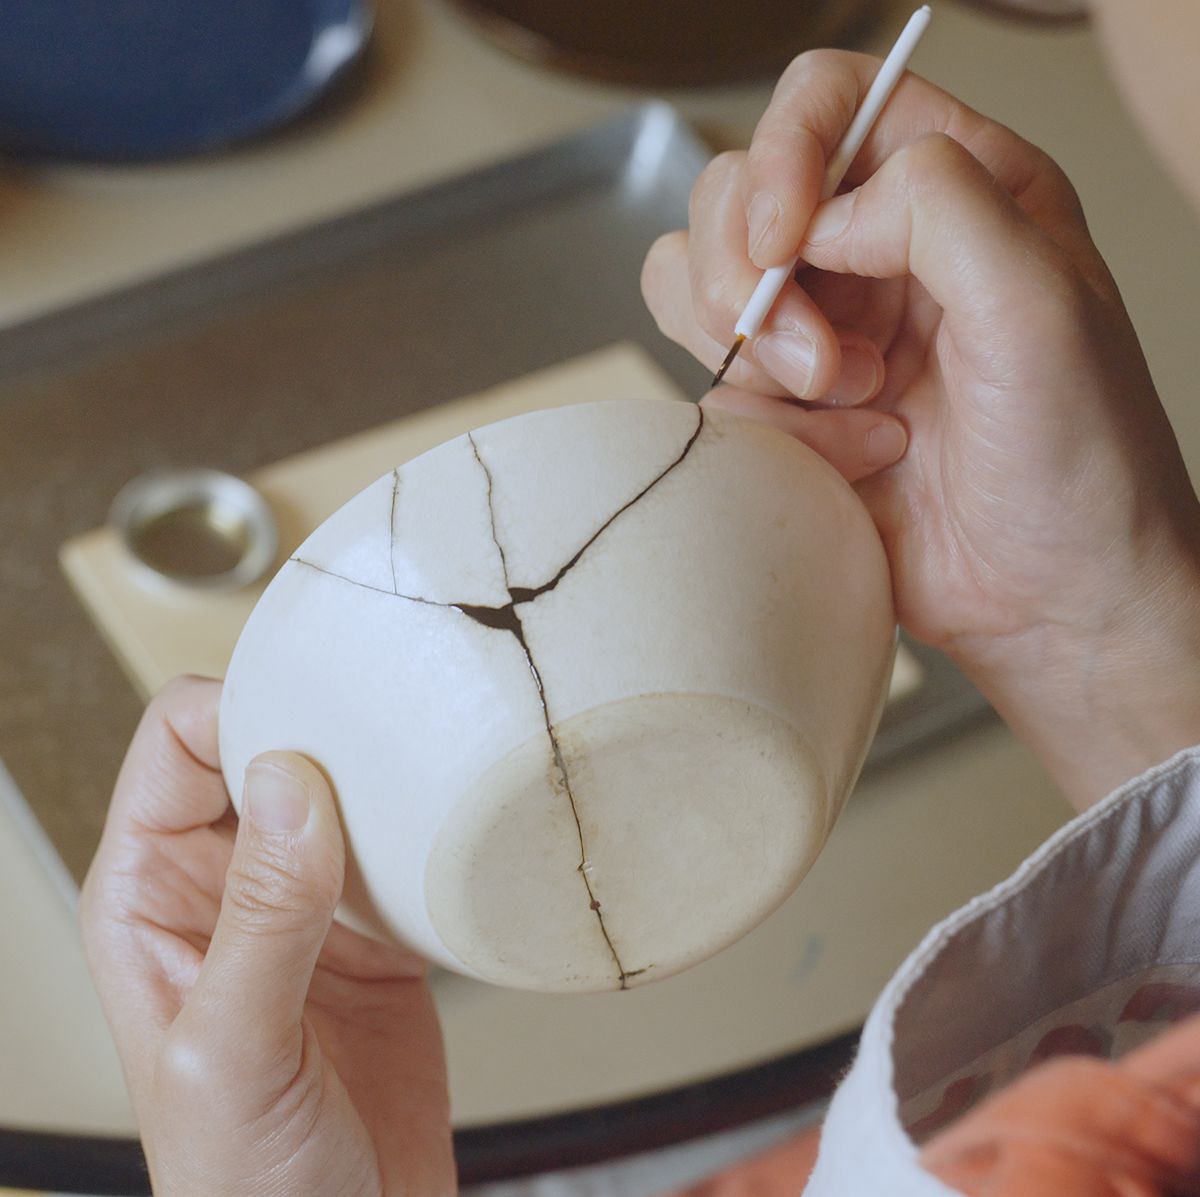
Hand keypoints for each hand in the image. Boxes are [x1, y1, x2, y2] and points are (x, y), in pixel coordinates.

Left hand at [80, 676, 454, 1196]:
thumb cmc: (247, 1190)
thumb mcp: (237, 1052)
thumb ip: (262, 917)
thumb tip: (284, 783)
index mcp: (152, 899)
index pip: (177, 746)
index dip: (239, 712)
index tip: (314, 722)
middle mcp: (223, 886)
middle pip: (261, 748)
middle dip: (318, 723)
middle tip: (383, 724)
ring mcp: (304, 903)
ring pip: (336, 786)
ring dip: (379, 769)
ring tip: (425, 760)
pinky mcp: (374, 928)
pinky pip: (397, 843)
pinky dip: (425, 825)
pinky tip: (448, 828)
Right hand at [642, 50, 1199, 807]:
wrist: (1051, 597)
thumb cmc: (1080, 460)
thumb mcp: (1040, 303)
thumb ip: (934, 207)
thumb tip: (820, 216)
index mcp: (954, 188)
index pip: (824, 102)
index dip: (783, 156)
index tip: (783, 246)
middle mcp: (877, 250)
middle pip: (735, 197)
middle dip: (754, 284)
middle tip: (825, 364)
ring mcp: (824, 330)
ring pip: (698, 288)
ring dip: (755, 358)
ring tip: (850, 405)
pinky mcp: (787, 411)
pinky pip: (713, 388)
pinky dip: (766, 428)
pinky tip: (853, 459)